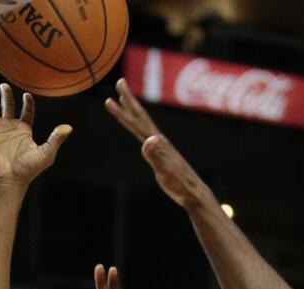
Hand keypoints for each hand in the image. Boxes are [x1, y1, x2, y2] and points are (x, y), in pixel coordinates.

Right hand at [0, 79, 71, 187]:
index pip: (26, 112)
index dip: (28, 104)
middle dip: (5, 95)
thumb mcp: (47, 153)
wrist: (11, 179)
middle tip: (4, 85)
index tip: (27, 96)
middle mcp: (9, 127)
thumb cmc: (29, 169)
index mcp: (24, 130)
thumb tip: (68, 127)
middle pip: (6, 106)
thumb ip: (56, 139)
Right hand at [105, 78, 212, 208]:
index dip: (123, 111)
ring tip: (123, 99)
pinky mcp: (162, 153)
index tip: (110, 98)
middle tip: (120, 81)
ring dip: (133, 110)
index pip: (136, 123)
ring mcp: (161, 146)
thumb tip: (151, 138)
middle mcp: (159, 140)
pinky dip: (140, 127)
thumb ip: (156, 155)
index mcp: (157, 143)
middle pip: (141, 115)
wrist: (193, 192)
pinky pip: (147, 135)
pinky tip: (139, 126)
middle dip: (129, 99)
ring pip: (143, 123)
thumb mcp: (165, 170)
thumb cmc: (180, 184)